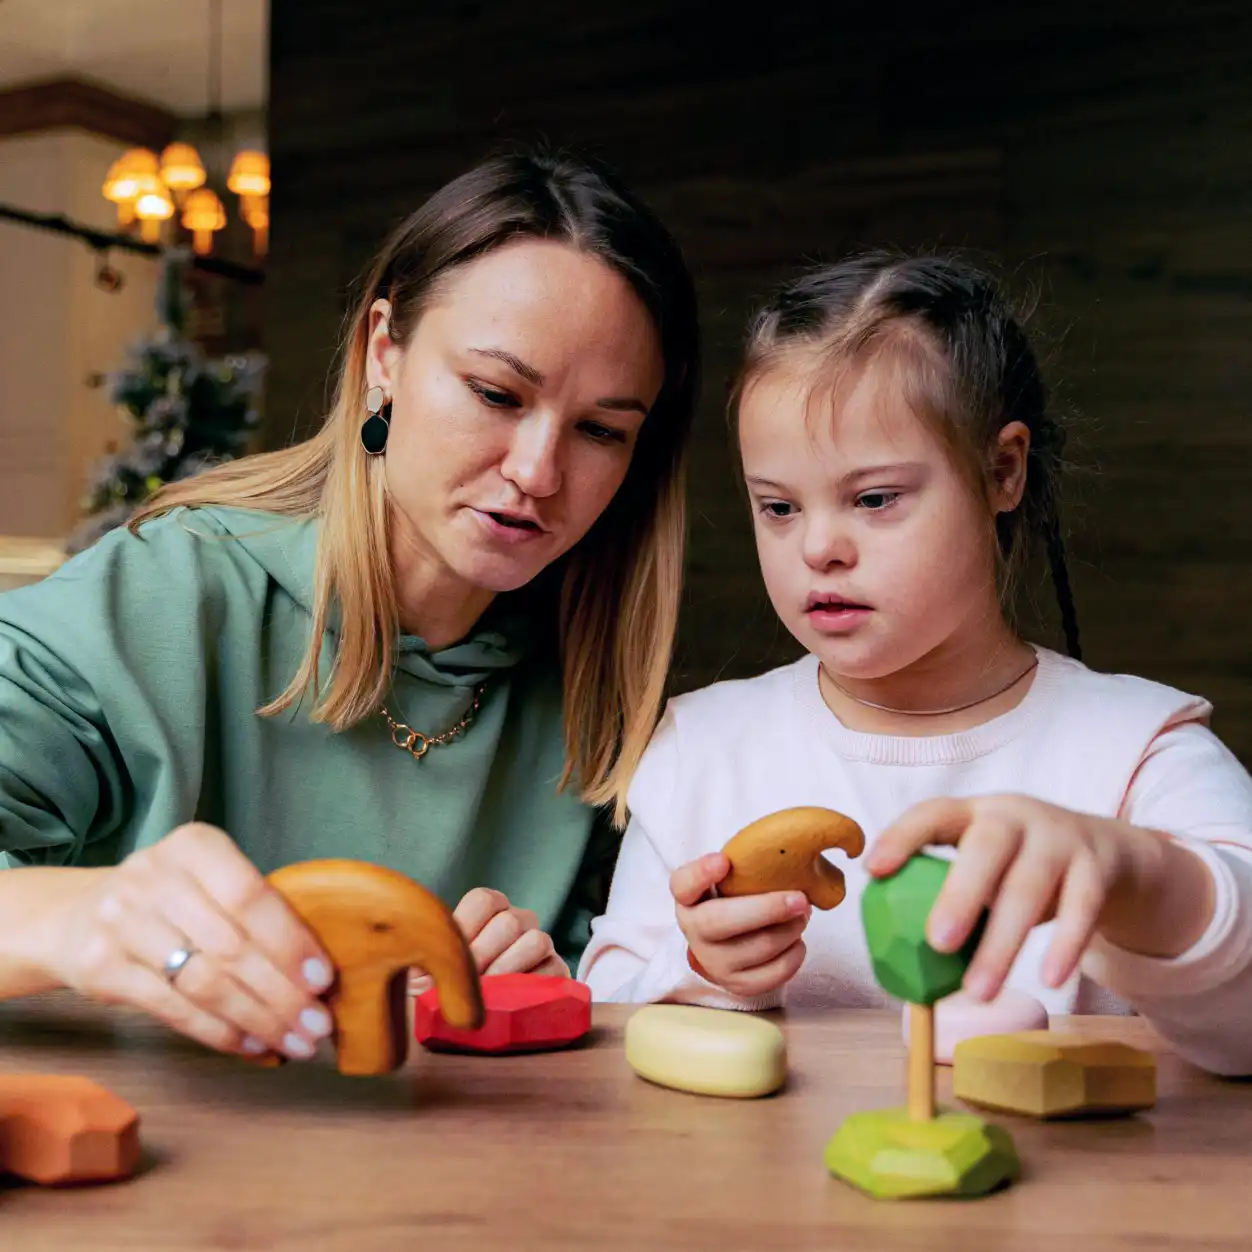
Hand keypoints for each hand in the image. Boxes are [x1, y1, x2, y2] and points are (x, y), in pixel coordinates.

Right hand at [43, 823, 335, 1060]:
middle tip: (317, 1026)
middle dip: (282, 993)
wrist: (78, 914)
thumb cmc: (171, 899)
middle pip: (231, 946)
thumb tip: (318, 971)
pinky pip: (174, 1010)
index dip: (290, 941)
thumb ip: (256, 910)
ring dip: (257, 1020)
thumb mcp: (209, 879)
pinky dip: (220, 1032)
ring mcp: (122, 923)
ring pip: (204, 983)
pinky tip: (252, 1045)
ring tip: (293, 1043)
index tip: (323, 979)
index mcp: (195, 846)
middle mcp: (154, 878)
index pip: (251, 896)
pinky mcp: (101, 969)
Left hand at [408, 887, 567, 994]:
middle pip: (508, 922)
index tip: (448, 956)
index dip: (466, 927)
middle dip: (483, 956)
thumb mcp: (436, 969)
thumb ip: (428, 961)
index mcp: (489, 911)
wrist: (484, 1018)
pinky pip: (554, 969)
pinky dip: (532, 986)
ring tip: (487, 994)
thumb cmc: (453, 988)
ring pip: (536, 940)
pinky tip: (510, 1001)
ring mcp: (540, 943)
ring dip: (508, 969)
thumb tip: (423, 969)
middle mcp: (518, 920)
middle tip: (465, 983)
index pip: (484, 900)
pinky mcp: (557, 970)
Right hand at [670, 852, 811, 998]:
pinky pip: (774, 973)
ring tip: (802, 914)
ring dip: (790, 929)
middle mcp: (694, 931)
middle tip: (800, 898)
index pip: (683, 884)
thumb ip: (744, 864)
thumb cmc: (733, 900)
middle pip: (722, 921)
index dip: (701, 873)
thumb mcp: (728, 879)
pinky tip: (797, 939)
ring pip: (758, 948)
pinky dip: (795, 954)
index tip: (723, 860)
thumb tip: (792, 851)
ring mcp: (713, 962)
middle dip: (767, 909)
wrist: (727, 946)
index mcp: (688, 898)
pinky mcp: (738, 985)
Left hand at [866, 795, 1215, 1001]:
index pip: (932, 814)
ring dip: (1003, 942)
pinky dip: (1065, 944)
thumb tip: (897, 959)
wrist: (1104, 851)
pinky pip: (1083, 906)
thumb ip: (946, 894)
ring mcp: (1058, 838)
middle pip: (987, 847)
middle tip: (937, 943)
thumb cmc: (1016, 866)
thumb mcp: (982, 865)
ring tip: (979, 990)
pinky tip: (1049, 980)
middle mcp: (1014, 817)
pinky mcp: (1096, 867)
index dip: (902, 837)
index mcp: (973, 813)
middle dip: (960, 894)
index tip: (873, 869)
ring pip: (1030, 886)